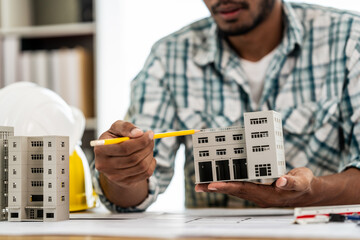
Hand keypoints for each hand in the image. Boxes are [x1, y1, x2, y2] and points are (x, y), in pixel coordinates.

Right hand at [94, 120, 155, 188]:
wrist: (113, 156)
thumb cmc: (116, 138)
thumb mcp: (117, 128)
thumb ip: (126, 127)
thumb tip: (139, 133)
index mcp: (100, 150)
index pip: (124, 148)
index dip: (140, 141)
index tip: (150, 134)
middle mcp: (104, 166)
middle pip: (133, 159)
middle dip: (147, 147)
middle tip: (152, 139)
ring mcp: (114, 176)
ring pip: (141, 167)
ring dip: (150, 154)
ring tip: (149, 147)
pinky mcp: (125, 182)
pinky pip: (145, 174)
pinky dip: (151, 164)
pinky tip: (149, 157)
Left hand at [195, 167, 319, 206]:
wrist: (307, 192)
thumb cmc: (304, 185)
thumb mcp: (301, 180)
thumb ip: (292, 181)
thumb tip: (281, 182)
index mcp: (267, 194)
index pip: (243, 189)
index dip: (227, 186)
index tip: (212, 184)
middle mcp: (259, 196)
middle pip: (234, 191)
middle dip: (215, 188)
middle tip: (198, 186)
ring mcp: (257, 194)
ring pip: (234, 190)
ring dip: (218, 187)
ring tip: (202, 184)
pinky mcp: (257, 190)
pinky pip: (239, 186)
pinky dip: (227, 183)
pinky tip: (220, 180)